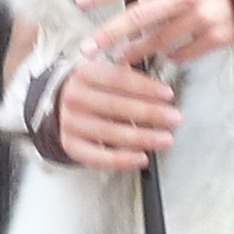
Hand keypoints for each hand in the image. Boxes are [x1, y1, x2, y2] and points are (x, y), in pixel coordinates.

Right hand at [53, 53, 181, 169]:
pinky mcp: (71, 145)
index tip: (168, 95)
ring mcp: (71, 123)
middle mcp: (74, 98)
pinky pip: (98, 157)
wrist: (59, 105)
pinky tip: (142, 158)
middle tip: (174, 118)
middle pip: (116, 106)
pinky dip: (122, 160)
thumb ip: (128, 77)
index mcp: (84, 74)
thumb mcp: (104, 73)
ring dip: (142, 137)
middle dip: (150, 113)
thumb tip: (161, 91)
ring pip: (111, 132)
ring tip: (165, 139)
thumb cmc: (93, 89)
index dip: (145, 87)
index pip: (118, 79)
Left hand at [79, 0, 233, 72]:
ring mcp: (202, 17)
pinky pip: (185, 54)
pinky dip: (172, 57)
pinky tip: (167, 56)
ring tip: (122, 59)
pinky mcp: (217, 36)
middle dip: (108, 34)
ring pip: (159, 41)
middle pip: (138, 17)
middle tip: (88, 48)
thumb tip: (131, 0)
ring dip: (138, 52)